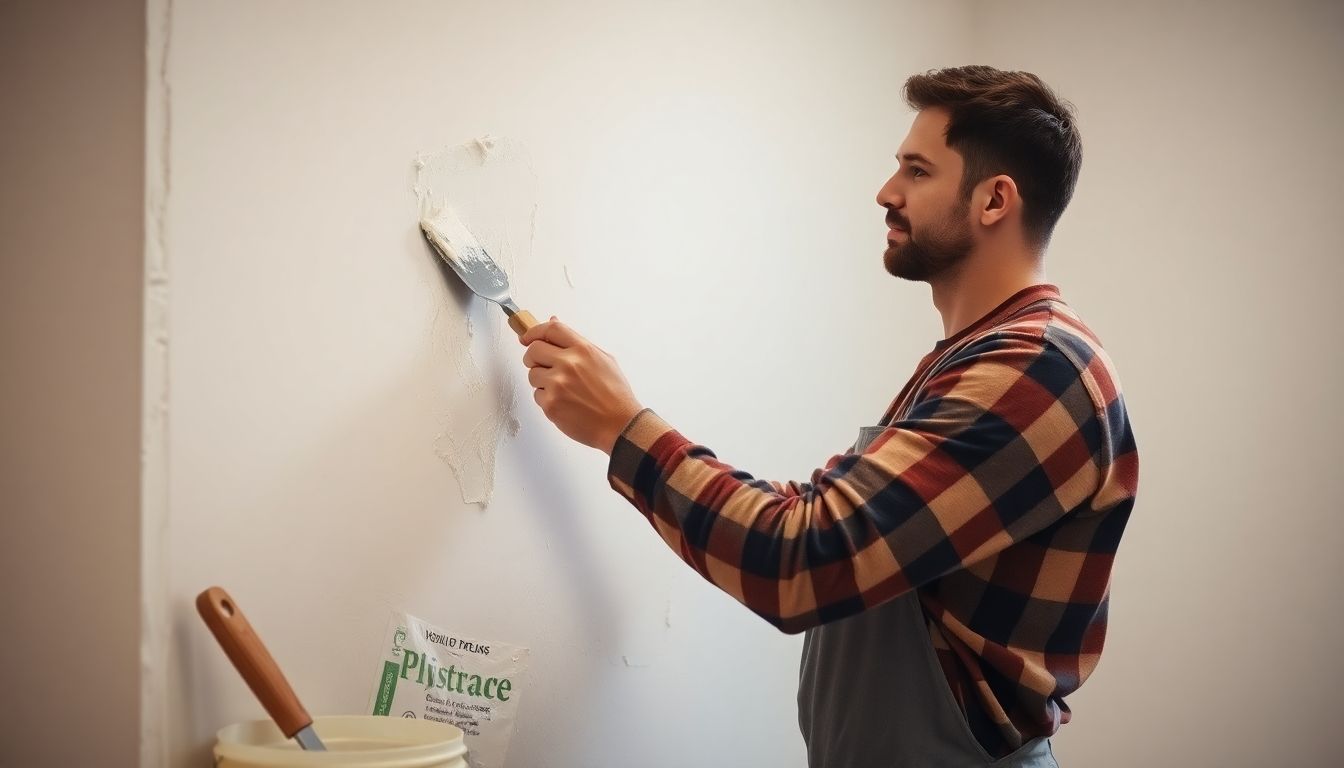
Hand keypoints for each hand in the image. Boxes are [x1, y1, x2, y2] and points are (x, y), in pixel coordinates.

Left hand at [519, 317, 643, 454]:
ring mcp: (557, 384)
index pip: (551, 330)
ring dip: (541, 381)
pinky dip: (547, 399)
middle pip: (533, 350)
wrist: (621, 425)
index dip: (535, 331)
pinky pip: (537, 395)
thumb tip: (553, 321)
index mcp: (583, 350)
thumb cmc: (615, 395)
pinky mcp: (551, 404)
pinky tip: (565, 403)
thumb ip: (576, 342)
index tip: (527, 337)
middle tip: (541, 365)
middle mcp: (569, 364)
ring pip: (532, 374)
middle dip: (532, 357)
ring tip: (562, 390)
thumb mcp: (604, 360)